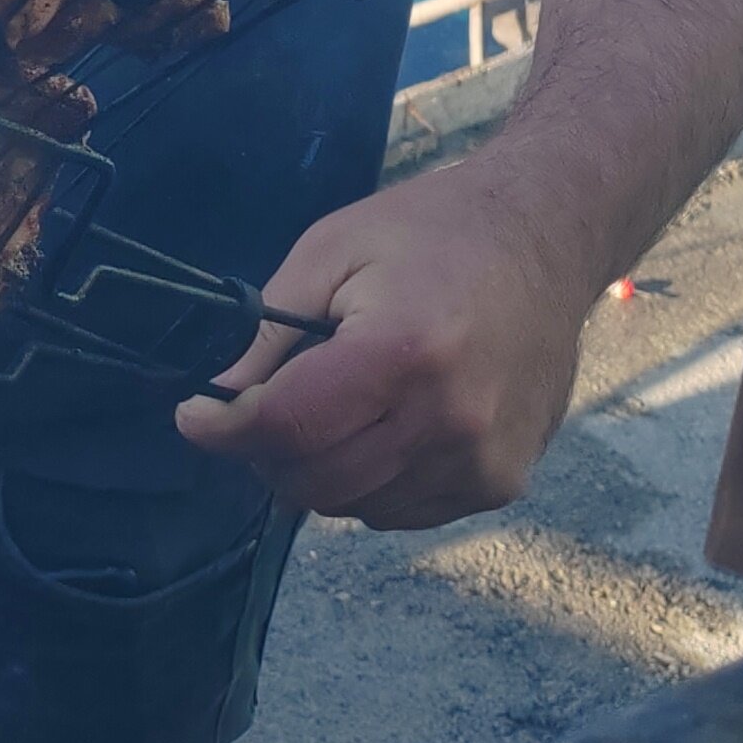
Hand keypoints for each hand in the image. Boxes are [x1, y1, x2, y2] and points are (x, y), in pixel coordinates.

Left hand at [171, 170, 593, 527]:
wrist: (548, 237)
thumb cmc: (432, 231)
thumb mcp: (332, 249)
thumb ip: (269, 328)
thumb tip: (217, 396)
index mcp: (403, 351)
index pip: (287, 426)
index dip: (224, 429)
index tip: (194, 415)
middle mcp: (449, 419)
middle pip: (315, 480)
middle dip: (265, 453)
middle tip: (257, 411)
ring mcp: (481, 461)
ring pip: (354, 506)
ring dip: (318, 471)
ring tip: (330, 408)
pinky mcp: (501, 482)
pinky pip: (401, 511)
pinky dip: (369, 483)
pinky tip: (379, 427)